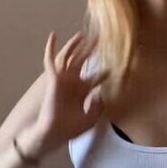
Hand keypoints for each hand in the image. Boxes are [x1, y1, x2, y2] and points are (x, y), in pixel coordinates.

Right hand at [19, 32, 106, 157]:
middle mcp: (73, 82)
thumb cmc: (70, 128)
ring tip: (83, 33)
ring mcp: (63, 79)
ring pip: (69, 57)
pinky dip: (50, 48)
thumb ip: (98, 106)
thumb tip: (102, 93)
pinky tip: (53, 35)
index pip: (96, 76)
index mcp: (82, 91)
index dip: (105, 69)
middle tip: (101, 38)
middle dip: (91, 50)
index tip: (116, 61)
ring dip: (75, 45)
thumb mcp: (91, 118)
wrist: (54, 133)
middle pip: (83, 61)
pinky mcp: (53, 78)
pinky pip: (50, 60)